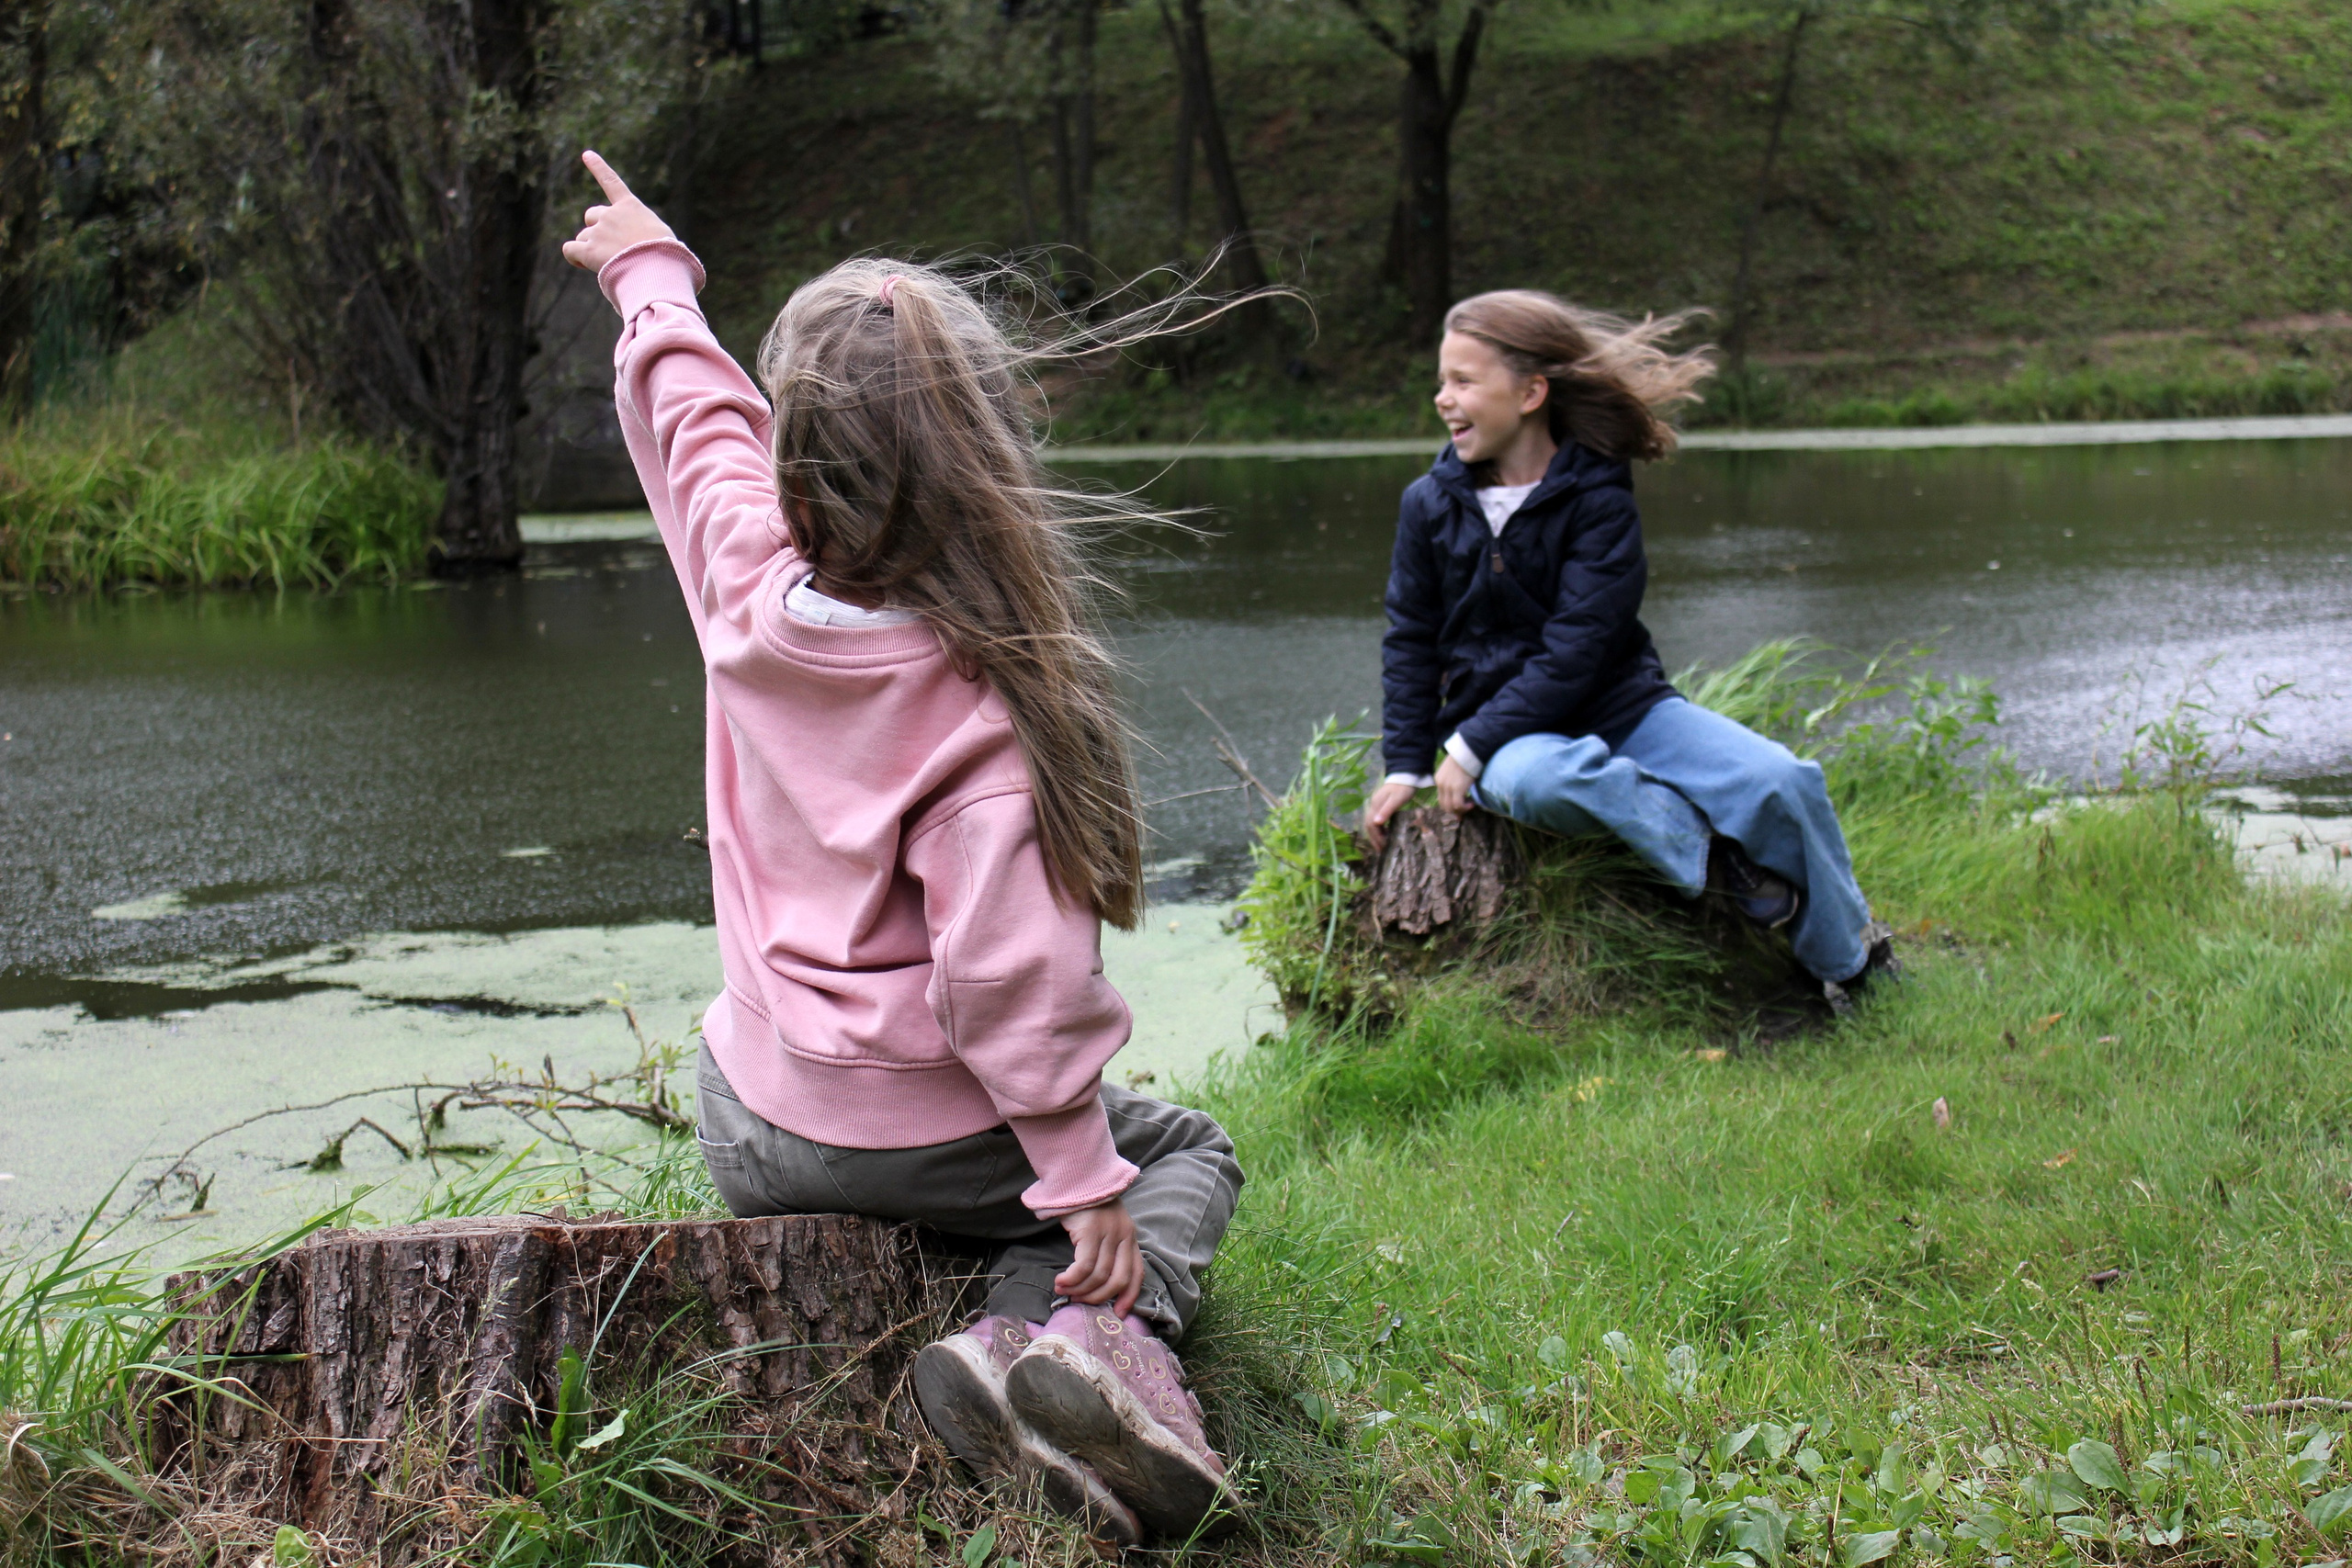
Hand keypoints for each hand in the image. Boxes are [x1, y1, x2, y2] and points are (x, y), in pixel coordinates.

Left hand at [560, 150, 675, 273]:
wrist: (657, 267)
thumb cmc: (668, 256)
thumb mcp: (663, 237)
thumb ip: (647, 235)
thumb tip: (646, 250)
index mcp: (631, 207)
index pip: (611, 181)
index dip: (598, 167)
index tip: (586, 154)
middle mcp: (611, 215)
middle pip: (592, 215)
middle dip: (596, 228)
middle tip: (611, 248)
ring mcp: (598, 231)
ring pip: (583, 237)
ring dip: (590, 247)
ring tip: (610, 264)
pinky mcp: (589, 250)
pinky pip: (570, 250)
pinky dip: (574, 257)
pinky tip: (583, 263)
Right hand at [1056, 1199, 1144, 1316]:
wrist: (1077, 1175)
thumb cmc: (1087, 1203)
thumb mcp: (1106, 1226)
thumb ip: (1107, 1248)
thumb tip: (1096, 1282)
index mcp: (1130, 1237)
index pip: (1137, 1273)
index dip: (1129, 1296)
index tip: (1118, 1313)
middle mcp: (1123, 1236)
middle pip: (1118, 1280)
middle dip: (1099, 1297)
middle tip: (1080, 1302)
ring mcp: (1108, 1233)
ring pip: (1099, 1275)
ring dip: (1080, 1290)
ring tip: (1065, 1291)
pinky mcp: (1090, 1231)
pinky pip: (1083, 1266)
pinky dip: (1072, 1279)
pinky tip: (1061, 1282)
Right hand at [1363, 779, 1417, 851]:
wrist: (1406, 775)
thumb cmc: (1403, 788)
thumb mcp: (1397, 800)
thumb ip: (1387, 811)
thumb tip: (1376, 823)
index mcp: (1376, 805)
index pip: (1371, 824)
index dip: (1376, 836)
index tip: (1383, 846)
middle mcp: (1373, 805)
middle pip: (1369, 824)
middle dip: (1374, 838)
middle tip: (1380, 850)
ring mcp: (1376, 804)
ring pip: (1371, 822)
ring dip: (1375, 834)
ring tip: (1382, 845)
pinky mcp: (1381, 805)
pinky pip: (1376, 820)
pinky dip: (1379, 829)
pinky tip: (1385, 834)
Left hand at [1436, 754, 1477, 815]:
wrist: (1468, 750)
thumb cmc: (1464, 758)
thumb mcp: (1454, 769)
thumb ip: (1453, 779)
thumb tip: (1461, 789)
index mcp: (1438, 779)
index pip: (1441, 798)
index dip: (1449, 806)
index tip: (1458, 810)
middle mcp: (1440, 784)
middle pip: (1444, 805)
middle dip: (1454, 811)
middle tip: (1463, 814)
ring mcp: (1448, 787)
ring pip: (1450, 807)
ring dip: (1460, 810)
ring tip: (1469, 806)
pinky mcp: (1457, 788)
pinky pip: (1458, 805)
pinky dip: (1465, 807)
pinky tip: (1472, 804)